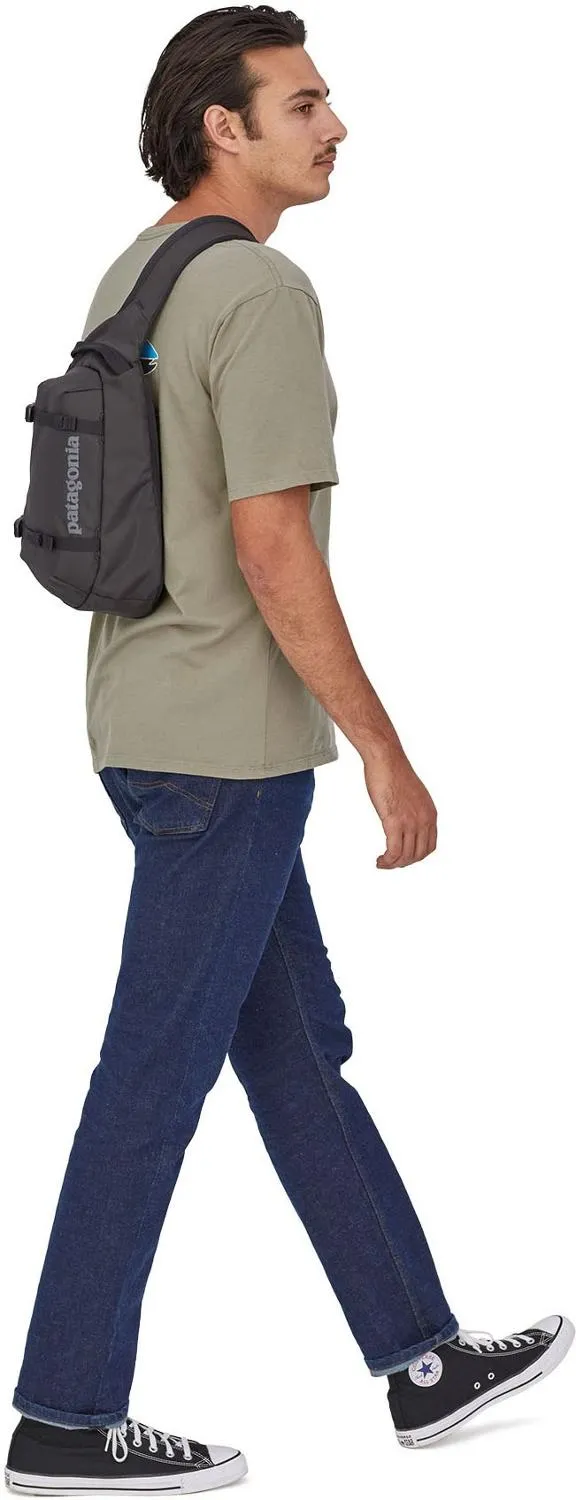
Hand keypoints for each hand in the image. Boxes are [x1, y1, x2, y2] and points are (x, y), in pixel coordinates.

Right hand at [363, 747, 437, 868]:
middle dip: (403, 863)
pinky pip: (394, 851)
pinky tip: (380, 860)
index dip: (416, 857)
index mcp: (431, 814)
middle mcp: (424, 820)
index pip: (430, 847)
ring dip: (393, 864)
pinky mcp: (394, 821)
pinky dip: (387, 860)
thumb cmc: (394, 772)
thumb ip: (414, 811)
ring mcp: (410, 822)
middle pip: (418, 855)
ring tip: (382, 863)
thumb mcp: (414, 795)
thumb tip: (406, 821)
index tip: (403, 857)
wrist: (386, 759)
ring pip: (405, 856)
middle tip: (390, 862)